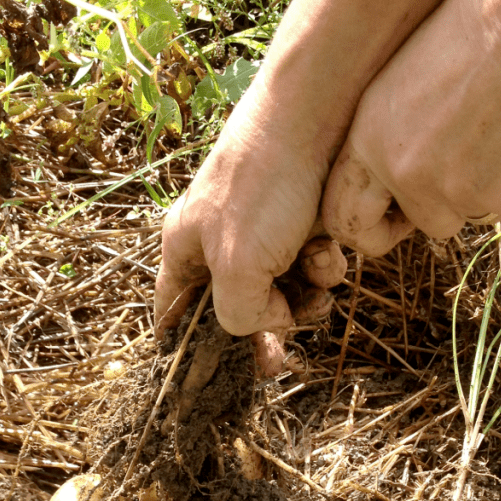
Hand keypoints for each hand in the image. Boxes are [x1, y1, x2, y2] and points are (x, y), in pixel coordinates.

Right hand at [155, 123, 346, 375]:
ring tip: (315, 273)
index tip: (215, 382)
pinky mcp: (301, 223)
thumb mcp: (237, 265)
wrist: (319, 118)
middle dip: (264, 325)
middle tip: (281, 352)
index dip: (188, 353)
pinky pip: (312, 267)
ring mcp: (262, 232)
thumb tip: (261, 328)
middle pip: (235, 311)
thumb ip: (235, 315)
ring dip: (304, 296)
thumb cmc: (264, 187)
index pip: (171, 316)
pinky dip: (325, 266)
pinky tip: (330, 249)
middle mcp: (218, 243)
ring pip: (281, 292)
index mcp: (183, 250)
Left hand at [320, 0, 500, 255]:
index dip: (374, 222)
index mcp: (371, 145)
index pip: (347, 218)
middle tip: (467, 173)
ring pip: (476, 212)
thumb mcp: (404, 82)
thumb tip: (392, 184)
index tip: (395, 213)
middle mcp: (409, 178)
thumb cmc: (476, 28)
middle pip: (425, 223)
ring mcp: (463, 193)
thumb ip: (392, 138)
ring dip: (488, 187)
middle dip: (443, 209)